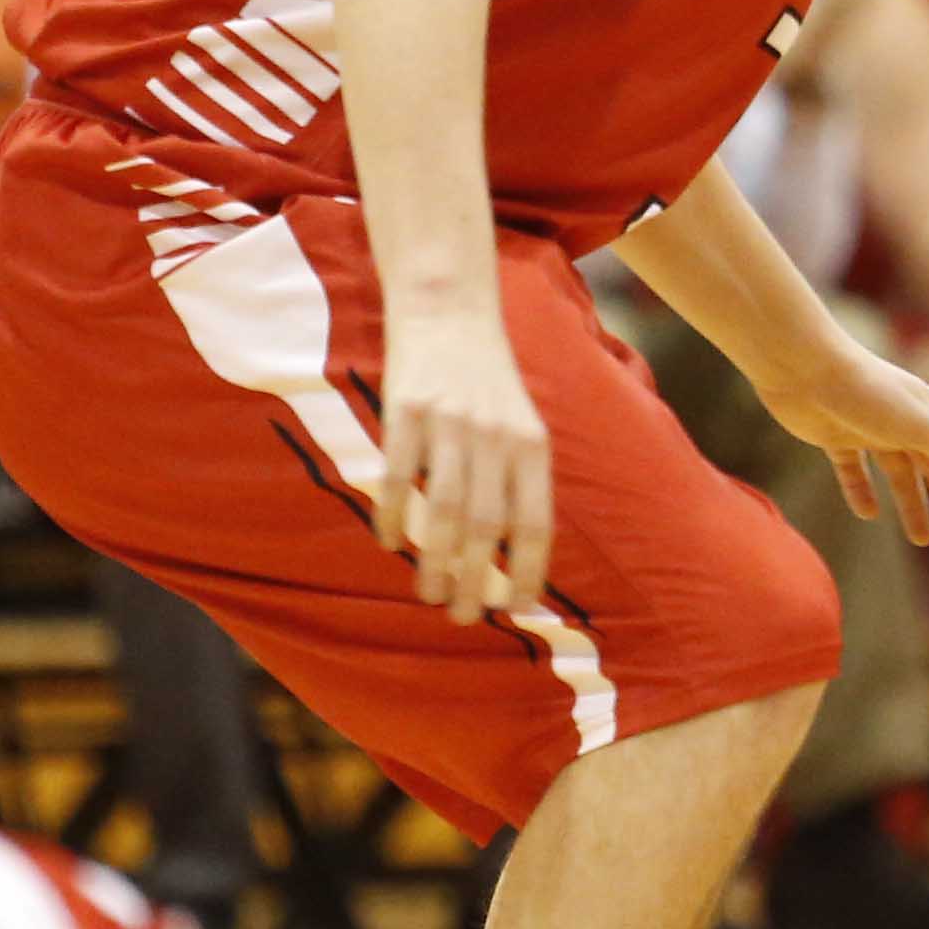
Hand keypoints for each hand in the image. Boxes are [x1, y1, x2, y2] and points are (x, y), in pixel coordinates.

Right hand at [375, 309, 552, 626]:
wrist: (449, 310)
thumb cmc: (487, 383)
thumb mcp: (521, 425)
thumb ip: (519, 480)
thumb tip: (515, 552)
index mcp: (533, 445)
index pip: (537, 521)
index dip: (530, 569)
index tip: (518, 606)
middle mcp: (497, 436)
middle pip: (489, 526)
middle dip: (477, 580)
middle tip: (464, 617)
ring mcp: (450, 423)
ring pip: (445, 509)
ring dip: (436, 561)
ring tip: (429, 594)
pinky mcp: (406, 409)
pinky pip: (399, 476)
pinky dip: (394, 515)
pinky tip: (390, 542)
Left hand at [756, 343, 928, 547]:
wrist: (805, 366)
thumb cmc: (868, 392)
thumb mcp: (920, 427)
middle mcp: (908, 422)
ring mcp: (872, 430)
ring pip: (901, 476)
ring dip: (914, 508)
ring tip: (921, 540)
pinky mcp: (838, 437)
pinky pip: (855, 472)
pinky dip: (862, 492)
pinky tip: (868, 513)